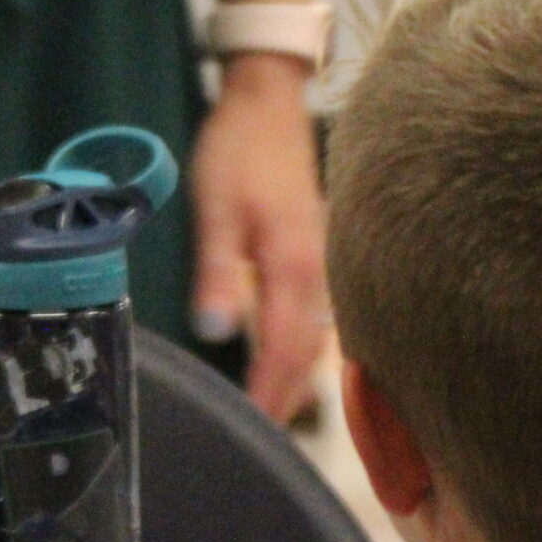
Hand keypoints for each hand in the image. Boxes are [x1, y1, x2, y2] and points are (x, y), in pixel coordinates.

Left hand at [188, 53, 328, 421]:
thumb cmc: (237, 152)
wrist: (269, 104)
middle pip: (307, 355)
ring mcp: (326, 264)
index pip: (284, 351)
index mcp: (294, 268)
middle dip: (285, 398)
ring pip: (318, 339)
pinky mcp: (319, 255)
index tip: (250, 429)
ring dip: (296, 377)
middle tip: (259, 437)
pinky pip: (319, 317)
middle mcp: (320, 274)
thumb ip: (218, 271)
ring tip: (272, 411)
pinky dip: (303, 348)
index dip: (269, 394)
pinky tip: (287, 360)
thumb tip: (216, 330)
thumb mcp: (215, 209)